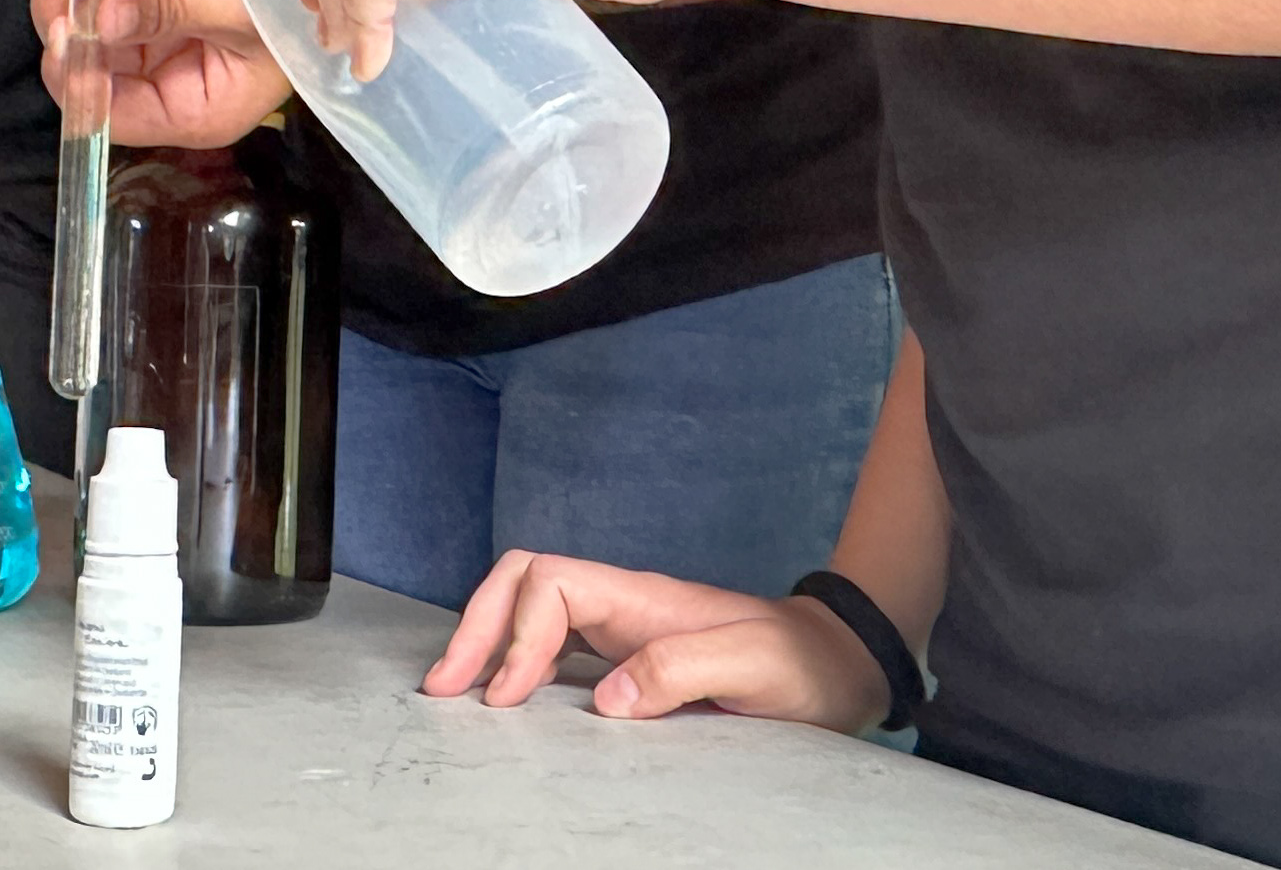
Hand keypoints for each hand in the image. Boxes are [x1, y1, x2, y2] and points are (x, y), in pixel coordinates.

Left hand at [34, 0, 292, 148]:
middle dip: (75, 9)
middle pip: (82, 58)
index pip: (105, 113)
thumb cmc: (299, 6)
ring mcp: (149, 34)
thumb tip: (99, 19)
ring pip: (88, 9)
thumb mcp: (238, 11)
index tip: (68, 27)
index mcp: (184, 110)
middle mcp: (157, 80)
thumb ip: (168, 11)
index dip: (76, 76)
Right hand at [423, 551, 887, 727]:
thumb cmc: (802, 664)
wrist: (837, 662)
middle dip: (477, 625)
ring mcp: (623, 626)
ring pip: (530, 606)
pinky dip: (516, 662)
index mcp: (642, 597)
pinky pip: (552, 642)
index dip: (516, 635)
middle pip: (523, 581)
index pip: (551, 584)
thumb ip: (682, 670)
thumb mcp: (753, 666)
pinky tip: (506, 697)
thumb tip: (605, 697)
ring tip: (455, 689)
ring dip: (487, 639)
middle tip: (443, 685)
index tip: (506, 698)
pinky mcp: (628, 653)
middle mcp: (623, 603)